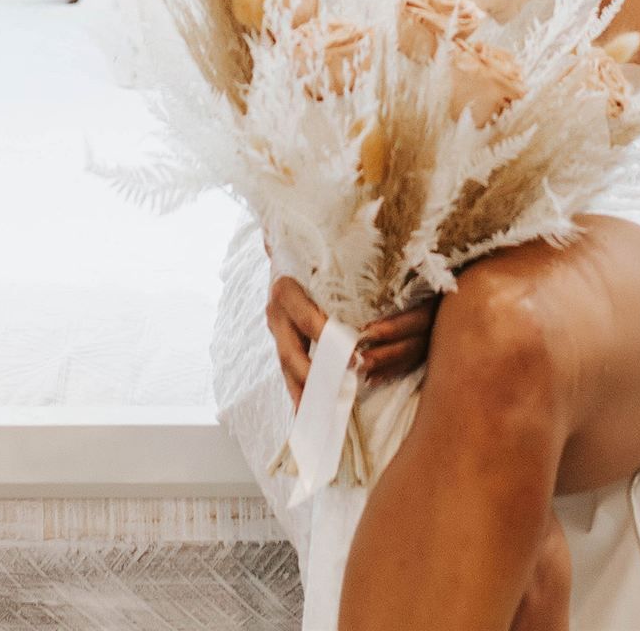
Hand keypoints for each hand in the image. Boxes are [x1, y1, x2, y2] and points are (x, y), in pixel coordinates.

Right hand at [262, 231, 441, 408]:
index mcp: (285, 288)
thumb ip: (336, 241)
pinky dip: (301, 397)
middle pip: (292, 354)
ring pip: (289, 371)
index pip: (306, 318)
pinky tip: (311, 417)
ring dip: (307, 394)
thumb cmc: (305, 246)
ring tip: (324, 417)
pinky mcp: (282, 346)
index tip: (352, 351)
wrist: (279, 248)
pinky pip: (290, 377)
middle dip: (319, 375)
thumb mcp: (316, 245)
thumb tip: (362, 221)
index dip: (327, 337)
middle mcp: (277, 314)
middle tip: (345, 388)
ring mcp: (276, 333)